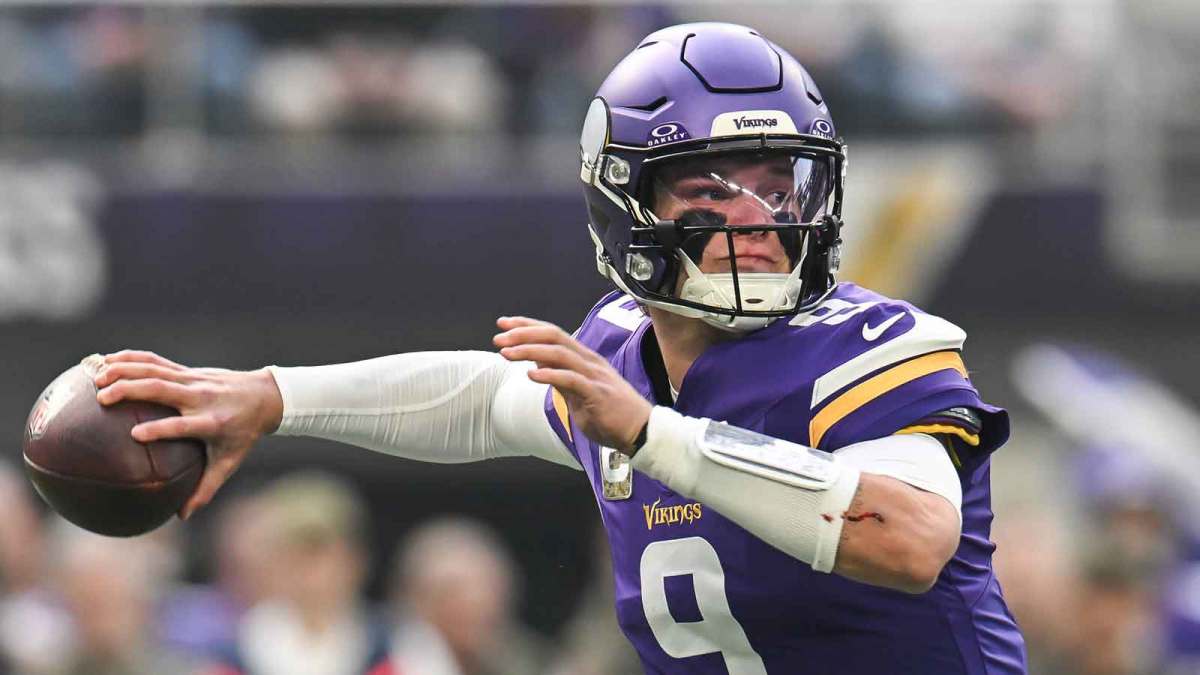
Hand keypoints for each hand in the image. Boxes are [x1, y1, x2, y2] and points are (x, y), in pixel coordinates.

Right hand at [93, 350, 283, 519]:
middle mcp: (200, 398)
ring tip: (96, 377)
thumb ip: (206, 488)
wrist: (265, 396)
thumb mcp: (229, 462)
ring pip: (156, 370)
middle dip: (131, 390)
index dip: (161, 429)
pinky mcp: (188, 371)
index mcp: (211, 422)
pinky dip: (131, 358)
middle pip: (163, 389)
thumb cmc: (244, 434)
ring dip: (125, 370)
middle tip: (102, 398)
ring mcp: (193, 381)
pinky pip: (157, 361)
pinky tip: (106, 359)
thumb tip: (182, 516)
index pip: (183, 425)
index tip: (135, 435)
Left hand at [493, 316, 651, 452]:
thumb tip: (537, 365)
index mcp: (584, 358)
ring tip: (507, 353)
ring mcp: (594, 376)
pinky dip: (550, 375)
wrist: (641, 431)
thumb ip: (560, 377)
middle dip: (523, 334)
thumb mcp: (578, 393)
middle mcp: (589, 361)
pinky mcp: (597, 394)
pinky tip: (532, 376)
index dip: (528, 326)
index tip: (504, 324)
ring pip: (559, 353)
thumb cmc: (611, 414)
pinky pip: (571, 379)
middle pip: (553, 337)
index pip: (553, 333)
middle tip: (499, 338)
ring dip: (530, 351)